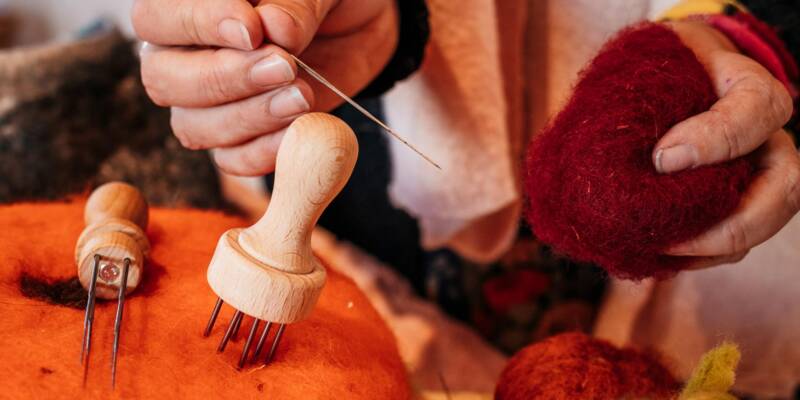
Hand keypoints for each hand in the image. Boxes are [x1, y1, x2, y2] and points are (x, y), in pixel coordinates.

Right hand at [132, 0, 397, 175]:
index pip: (157, 20)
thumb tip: (275, 29)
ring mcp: (209, 104)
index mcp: (185, 9)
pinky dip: (265, 151)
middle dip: (227, 78)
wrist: (356, 23)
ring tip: (302, 96)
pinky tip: (300, 127)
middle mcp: (184, 58)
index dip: (200, 26)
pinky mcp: (243, 138)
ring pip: (195, 126)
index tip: (253, 30)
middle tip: (284, 67)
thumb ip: (291, 4)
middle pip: (165, 80)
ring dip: (250, 116)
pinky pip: (232, 160)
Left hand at [655, 21, 799, 267]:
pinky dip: (700, 256)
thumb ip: (640, 92)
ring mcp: (756, 174)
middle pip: (784, 186)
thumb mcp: (647, 63)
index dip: (715, 139)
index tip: (661, 157)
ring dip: (713, 248)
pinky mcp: (735, 204)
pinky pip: (735, 243)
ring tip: (658, 251)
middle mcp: (765, 137)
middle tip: (668, 238)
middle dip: (732, 225)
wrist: (655, 81)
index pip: (756, 111)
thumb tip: (625, 148)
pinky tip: (657, 255)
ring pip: (763, 223)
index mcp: (748, 89)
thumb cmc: (652, 69)